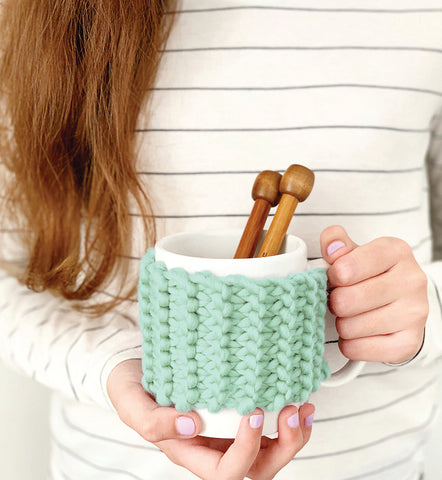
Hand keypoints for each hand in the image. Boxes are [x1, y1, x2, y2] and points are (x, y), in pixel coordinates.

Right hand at [107, 359, 314, 479]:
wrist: (136, 370)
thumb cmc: (132, 388)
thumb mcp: (132, 404)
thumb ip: (154, 421)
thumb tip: (191, 425)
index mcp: (190, 452)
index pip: (226, 471)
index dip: (246, 450)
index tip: (254, 412)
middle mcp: (213, 449)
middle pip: (257, 469)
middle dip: (283, 446)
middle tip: (292, 410)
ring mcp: (227, 433)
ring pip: (270, 453)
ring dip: (293, 435)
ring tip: (303, 406)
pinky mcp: (236, 414)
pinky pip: (270, 429)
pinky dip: (289, 419)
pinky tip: (298, 399)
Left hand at [320, 225, 427, 363]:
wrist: (401, 304)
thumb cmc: (371, 276)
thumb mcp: (355, 253)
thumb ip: (337, 244)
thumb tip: (331, 242)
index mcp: (396, 251)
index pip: (347, 266)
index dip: (333, 275)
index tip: (336, 277)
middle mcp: (411, 280)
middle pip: (346, 299)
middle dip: (335, 302)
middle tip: (340, 300)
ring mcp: (414, 313)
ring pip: (350, 326)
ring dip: (342, 323)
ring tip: (351, 315)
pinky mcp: (409, 343)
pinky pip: (357, 349)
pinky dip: (349, 344)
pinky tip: (358, 333)